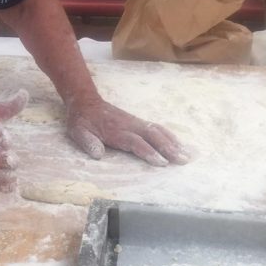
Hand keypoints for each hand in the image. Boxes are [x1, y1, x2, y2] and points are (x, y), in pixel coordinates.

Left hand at [66, 96, 188, 166]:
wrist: (86, 102)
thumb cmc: (82, 121)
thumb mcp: (78, 132)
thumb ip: (88, 142)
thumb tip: (98, 154)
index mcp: (116, 131)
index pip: (136, 143)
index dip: (149, 152)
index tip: (162, 163)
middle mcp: (130, 126)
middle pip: (153, 136)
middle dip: (169, 149)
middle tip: (183, 161)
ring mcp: (136, 123)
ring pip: (158, 131)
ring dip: (173, 143)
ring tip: (187, 155)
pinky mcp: (138, 122)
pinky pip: (157, 128)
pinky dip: (170, 136)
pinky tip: (179, 144)